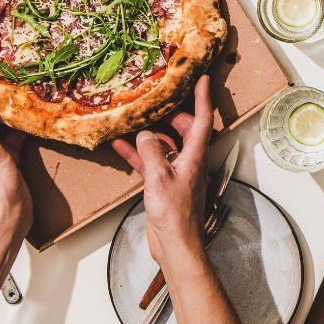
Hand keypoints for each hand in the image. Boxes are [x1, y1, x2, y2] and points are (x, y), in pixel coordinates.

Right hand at [112, 75, 213, 262]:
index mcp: (195, 156)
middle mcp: (189, 161)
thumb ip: (151, 152)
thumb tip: (144, 134)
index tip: (203, 78)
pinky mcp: (163, 184)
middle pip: (184, 129)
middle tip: (156, 99)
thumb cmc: (175, 216)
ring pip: (165, 144)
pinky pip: (150, 162)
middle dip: (171, 113)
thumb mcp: (159, 179)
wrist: (176, 246)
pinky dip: (137, 154)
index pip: (202, 120)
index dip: (204, 98)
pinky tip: (119, 145)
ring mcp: (176, 172)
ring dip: (149, 134)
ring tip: (132, 118)